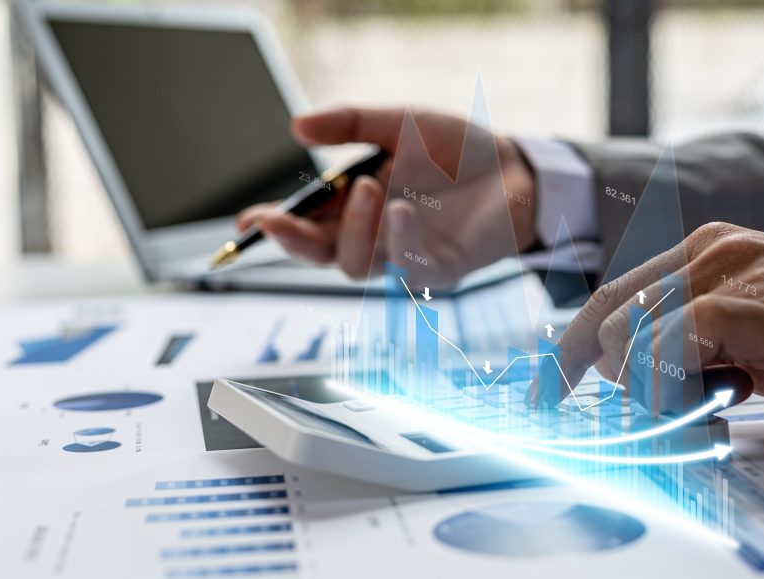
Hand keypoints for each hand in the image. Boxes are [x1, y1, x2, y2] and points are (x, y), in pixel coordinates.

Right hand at [237, 107, 537, 285]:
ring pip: (355, 266)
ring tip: (368, 188)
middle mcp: (373, 233)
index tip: (248, 222)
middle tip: (276, 221)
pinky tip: (403, 210)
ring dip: (351, 230)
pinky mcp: (437, 269)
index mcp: (356, 203)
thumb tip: (297, 126)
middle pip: (318, 254)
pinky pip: (406, 266)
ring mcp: (403, 254)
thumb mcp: (399, 123)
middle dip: (292, 241)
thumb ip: (350, 124)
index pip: (305, 223)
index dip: (274, 226)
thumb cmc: (456, 149)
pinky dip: (398, 238)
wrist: (515, 167)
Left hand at [537, 223, 763, 415]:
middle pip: (609, 314)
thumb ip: (688, 344)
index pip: (611, 295)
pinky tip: (722, 392)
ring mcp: (730, 272)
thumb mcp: (746, 337)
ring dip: (648, 385)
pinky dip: (672, 380)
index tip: (547, 391)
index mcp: (703, 251)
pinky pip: (675, 343)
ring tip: (712, 396)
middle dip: (606, 375)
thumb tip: (634, 375)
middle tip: (654, 405)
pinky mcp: (755, 304)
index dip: (570, 348)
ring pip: (631, 330)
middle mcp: (709, 251)